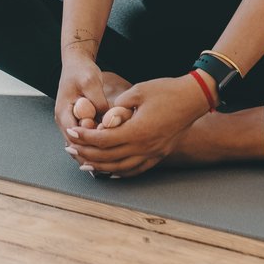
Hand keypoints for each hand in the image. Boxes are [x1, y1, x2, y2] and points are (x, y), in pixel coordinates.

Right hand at [54, 55, 110, 149]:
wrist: (76, 63)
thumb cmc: (81, 71)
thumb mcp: (91, 82)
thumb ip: (98, 102)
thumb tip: (108, 120)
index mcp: (63, 112)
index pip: (73, 137)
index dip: (90, 142)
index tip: (106, 140)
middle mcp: (64, 120)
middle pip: (76, 145)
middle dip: (92, 151)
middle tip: (111, 154)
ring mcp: (71, 122)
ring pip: (80, 144)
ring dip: (94, 149)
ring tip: (111, 154)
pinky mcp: (78, 121)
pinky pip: (86, 137)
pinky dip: (95, 141)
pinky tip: (109, 144)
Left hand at [64, 74, 209, 178]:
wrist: (193, 99)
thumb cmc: (166, 91)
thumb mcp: (138, 91)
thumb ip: (119, 105)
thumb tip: (106, 116)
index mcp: (137, 131)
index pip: (103, 140)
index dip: (85, 137)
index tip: (71, 133)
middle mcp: (144, 147)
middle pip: (108, 157)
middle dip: (86, 153)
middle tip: (70, 148)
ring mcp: (152, 154)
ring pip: (120, 168)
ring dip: (100, 166)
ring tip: (84, 162)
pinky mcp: (158, 155)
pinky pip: (135, 170)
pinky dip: (119, 172)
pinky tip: (109, 170)